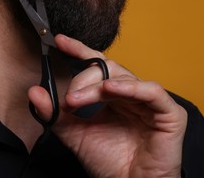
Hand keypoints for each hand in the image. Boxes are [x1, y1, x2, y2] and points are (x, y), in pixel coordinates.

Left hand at [28, 34, 186, 177]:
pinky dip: (130, 88)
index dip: (80, 51)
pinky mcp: (169, 113)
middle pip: (108, 69)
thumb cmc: (107, 162)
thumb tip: (34, 92)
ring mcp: (150, 102)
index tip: (59, 41)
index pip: (97, 66)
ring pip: (124, 78)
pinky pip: (151, 91)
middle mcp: (131, 94)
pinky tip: (111, 90)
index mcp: (113, 96)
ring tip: (78, 100)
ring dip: (97, 86)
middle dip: (84, 79)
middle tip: (69, 100)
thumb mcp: (75, 134)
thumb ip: (56, 114)